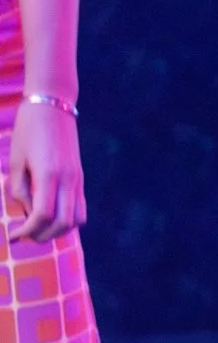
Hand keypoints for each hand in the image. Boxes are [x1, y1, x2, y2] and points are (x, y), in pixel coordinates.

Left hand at [8, 100, 84, 243]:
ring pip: (77, 219)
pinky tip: (50, 216)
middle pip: (64, 223)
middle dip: (43, 236)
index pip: (42, 215)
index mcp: (49, 175)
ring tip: (38, 228)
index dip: (26, 231)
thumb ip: (21, 190)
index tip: (12, 236)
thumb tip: (27, 214)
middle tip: (24, 236)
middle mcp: (68, 180)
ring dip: (59, 230)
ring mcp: (78, 179)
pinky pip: (80, 207)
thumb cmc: (28, 131)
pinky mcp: (80, 177)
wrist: (54, 106)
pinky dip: (67, 219)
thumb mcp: (16, 162)